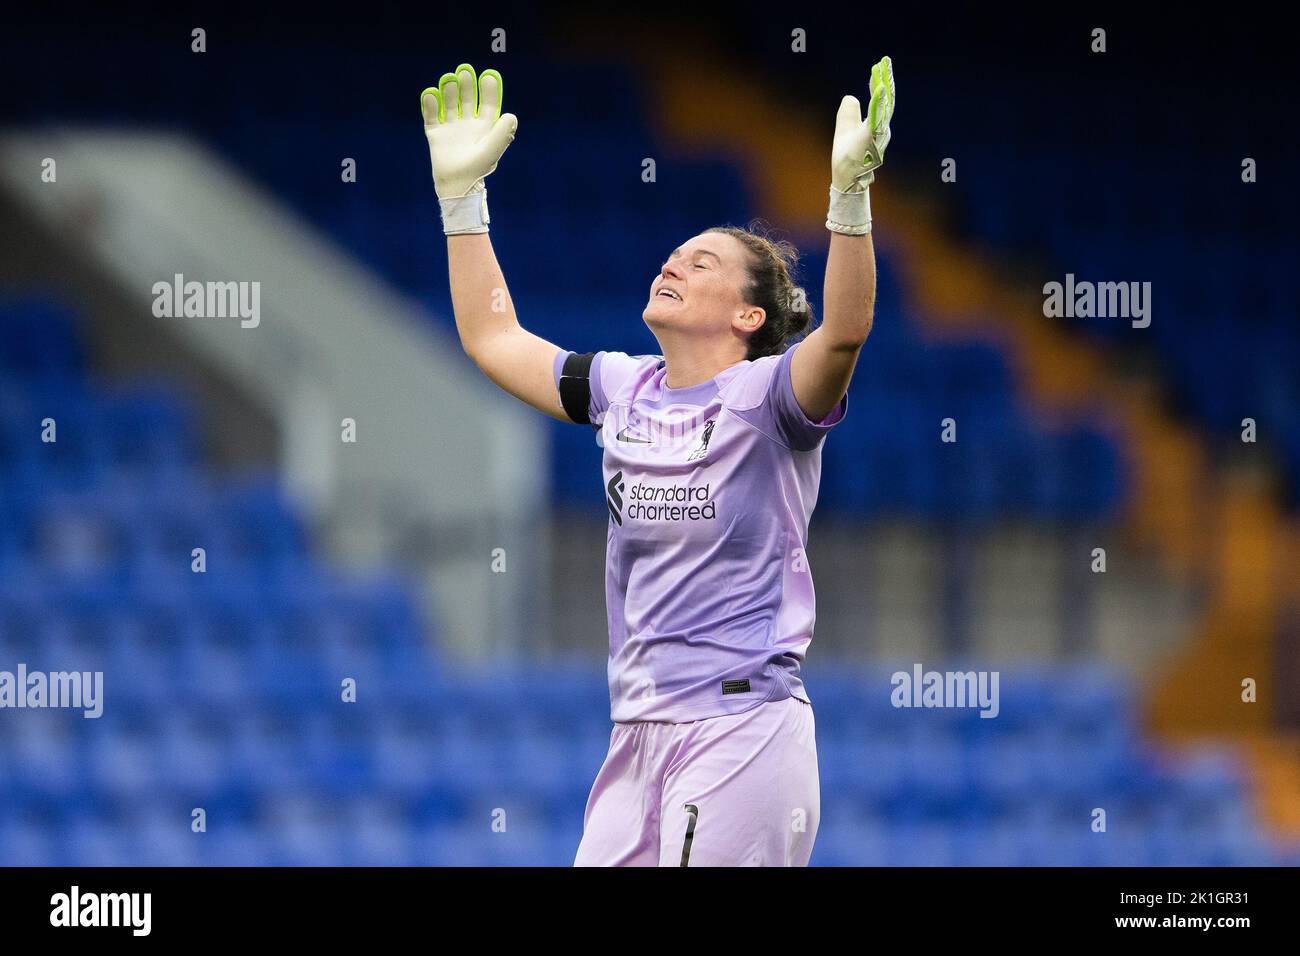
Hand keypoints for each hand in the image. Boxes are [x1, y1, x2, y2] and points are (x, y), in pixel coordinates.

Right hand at [421, 63, 517, 199]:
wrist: (457, 185)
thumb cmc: (477, 168)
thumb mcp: (491, 150)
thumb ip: (502, 133)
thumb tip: (511, 116)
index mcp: (484, 126)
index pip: (488, 103)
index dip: (489, 90)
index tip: (488, 77)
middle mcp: (468, 124)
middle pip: (467, 98)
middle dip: (466, 85)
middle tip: (464, 71)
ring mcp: (451, 127)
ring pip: (449, 103)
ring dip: (449, 90)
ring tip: (449, 80)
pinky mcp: (436, 134)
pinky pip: (431, 116)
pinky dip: (430, 105)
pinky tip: (432, 95)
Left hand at [831, 56, 894, 192]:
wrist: (846, 178)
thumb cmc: (847, 157)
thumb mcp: (845, 128)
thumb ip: (850, 112)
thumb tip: (851, 97)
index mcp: (875, 124)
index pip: (880, 99)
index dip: (880, 82)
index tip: (879, 65)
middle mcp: (880, 128)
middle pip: (886, 99)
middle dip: (886, 79)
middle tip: (885, 61)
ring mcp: (876, 134)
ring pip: (883, 107)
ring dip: (884, 87)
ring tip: (882, 70)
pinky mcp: (869, 140)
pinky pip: (876, 118)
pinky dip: (878, 103)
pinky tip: (879, 90)